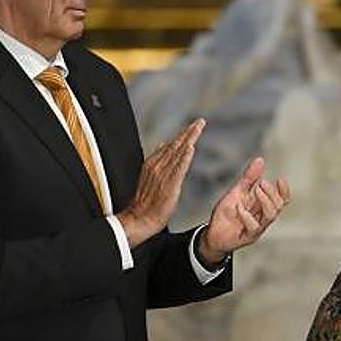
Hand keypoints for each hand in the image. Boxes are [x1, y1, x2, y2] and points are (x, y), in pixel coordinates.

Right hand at [118, 118, 203, 247]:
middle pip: (175, 145)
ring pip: (177, 153)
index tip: (194, 125)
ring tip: (198, 128)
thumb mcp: (150, 176)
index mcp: (153, 163)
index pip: (171, 145)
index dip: (183, 134)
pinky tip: (190, 149)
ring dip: (188, 139)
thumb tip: (163, 146)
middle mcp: (157, 166)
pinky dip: (184, 158)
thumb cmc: (146, 201)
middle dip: (188, 132)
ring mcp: (163, 175)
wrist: (139, 219)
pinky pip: (178, 169)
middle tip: (200, 121)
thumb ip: (158, 161)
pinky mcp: (169, 185)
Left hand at [199, 157, 290, 264]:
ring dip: (265, 201)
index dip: (284, 191)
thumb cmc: (227, 213)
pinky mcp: (247, 236)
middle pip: (278, 206)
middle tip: (261, 182)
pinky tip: (239, 207)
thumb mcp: (237, 192)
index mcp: (263, 207)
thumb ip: (249, 178)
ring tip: (256, 190)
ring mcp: (257, 228)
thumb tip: (260, 160)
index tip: (280, 179)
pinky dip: (247, 215)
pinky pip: (253, 227)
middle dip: (272, 192)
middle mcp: (263, 217)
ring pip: (270, 216)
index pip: (282, 200)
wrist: (213, 233)